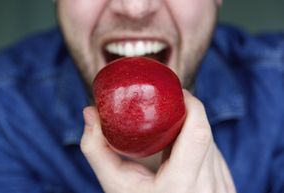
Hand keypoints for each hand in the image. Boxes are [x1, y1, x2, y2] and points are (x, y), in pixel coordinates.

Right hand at [80, 90, 235, 192]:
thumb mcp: (114, 183)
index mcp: (181, 186)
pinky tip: (182, 151)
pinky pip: (215, 155)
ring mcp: (222, 189)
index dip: (192, 105)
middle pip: (205, 133)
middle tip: (169, 106)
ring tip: (172, 131)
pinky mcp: (227, 187)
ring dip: (193, 129)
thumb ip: (96, 148)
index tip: (177, 92)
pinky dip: (199, 144)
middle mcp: (209, 188)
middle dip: (189, 113)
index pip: (198, 133)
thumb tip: (89, 112)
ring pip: (212, 143)